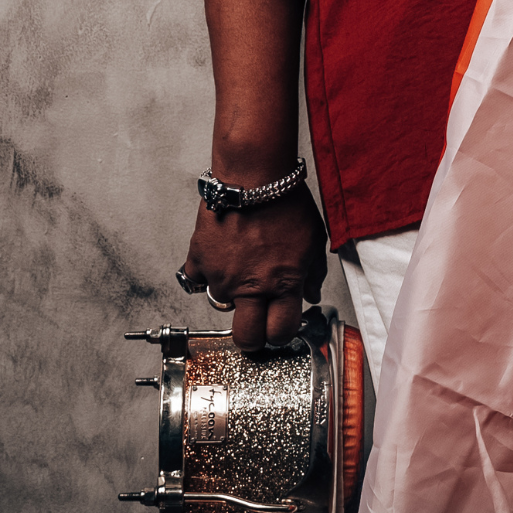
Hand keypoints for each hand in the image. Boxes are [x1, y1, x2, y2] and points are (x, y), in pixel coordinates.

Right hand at [178, 188, 329, 351]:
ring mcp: (222, 275)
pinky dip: (206, 273)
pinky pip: (198, 280)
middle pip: (246, 337)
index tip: (280, 325)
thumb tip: (310, 294)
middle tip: (256, 322)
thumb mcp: (314, 240)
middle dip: (252, 336)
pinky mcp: (199, 259)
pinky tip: (220, 257)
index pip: (281, 332)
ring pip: (222, 304)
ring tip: (241, 266)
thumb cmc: (284, 201)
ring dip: (231, 293)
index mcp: (283, 284)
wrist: (253, 175)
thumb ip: (313, 273)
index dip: (281, 333)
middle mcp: (250, 285)